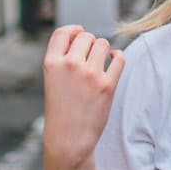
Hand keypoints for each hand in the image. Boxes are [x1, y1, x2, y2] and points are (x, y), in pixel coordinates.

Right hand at [42, 25, 123, 169]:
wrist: (68, 140)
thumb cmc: (61, 109)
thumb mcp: (52, 80)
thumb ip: (63, 57)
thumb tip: (82, 32)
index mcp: (51, 63)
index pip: (63, 33)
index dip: (73, 30)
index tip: (80, 33)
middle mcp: (69, 65)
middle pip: (86, 37)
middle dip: (90, 43)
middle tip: (90, 57)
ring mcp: (89, 74)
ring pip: (103, 44)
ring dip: (103, 50)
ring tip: (99, 62)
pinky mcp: (107, 85)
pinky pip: (119, 58)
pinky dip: (118, 56)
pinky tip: (114, 60)